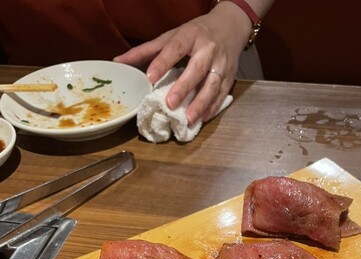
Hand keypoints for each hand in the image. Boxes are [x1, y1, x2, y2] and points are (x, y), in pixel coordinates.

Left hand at [114, 8, 250, 124]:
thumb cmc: (196, 33)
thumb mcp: (171, 35)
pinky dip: (212, 108)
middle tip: (170, 104)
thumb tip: (119, 62)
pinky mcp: (231, 77)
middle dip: (184, 87)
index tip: (151, 77)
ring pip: (212, 85)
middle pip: (197, 69)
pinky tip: (202, 118)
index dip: (163, 62)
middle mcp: (208, 49)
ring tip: (188, 119)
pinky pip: (222, 94)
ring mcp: (222, 64)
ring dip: (201, 103)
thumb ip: (146, 50)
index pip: (176, 48)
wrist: (230, 27)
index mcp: (191, 35)